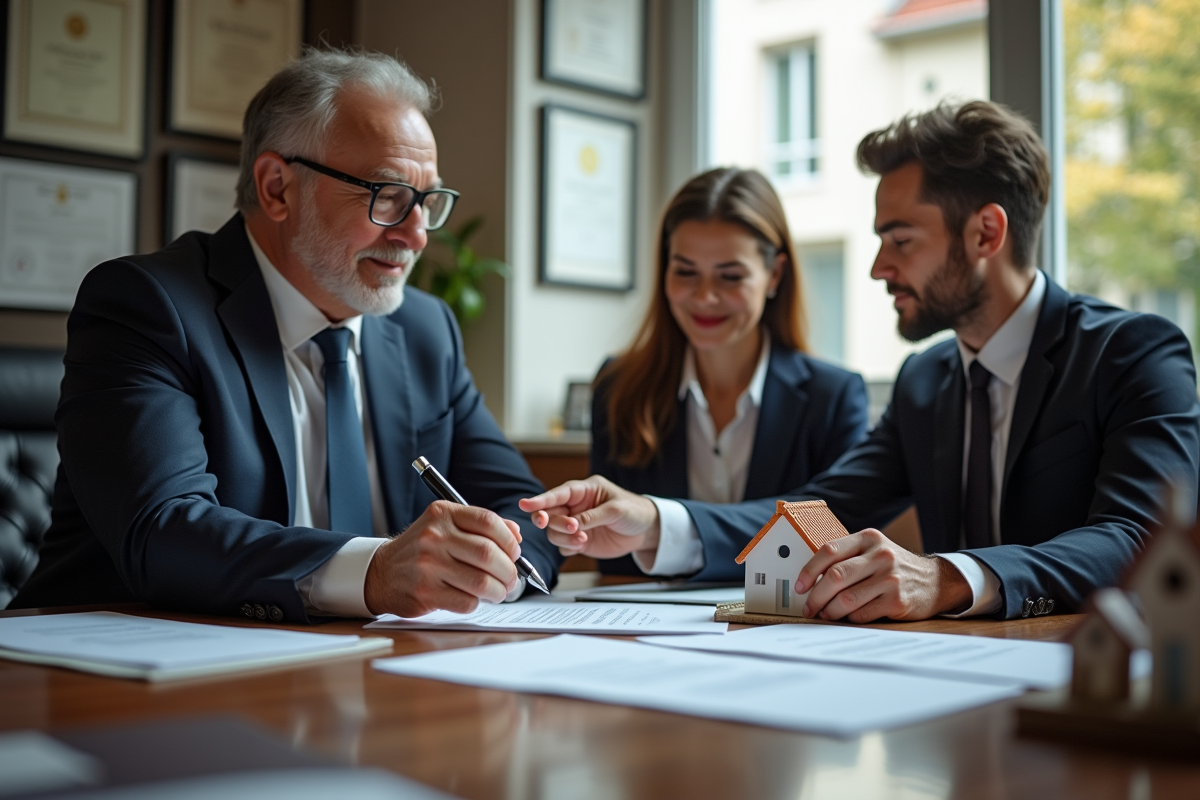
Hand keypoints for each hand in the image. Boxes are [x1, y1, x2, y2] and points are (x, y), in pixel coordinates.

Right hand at [363, 501, 522, 616]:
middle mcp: (434, 536)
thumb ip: (480, 527)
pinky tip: (474, 599)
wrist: (381, 573)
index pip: (487, 521)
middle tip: (511, 578)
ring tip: (499, 591)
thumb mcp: (445, 526)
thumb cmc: (422, 549)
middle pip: (488, 553)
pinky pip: (466, 601)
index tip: (514, 552)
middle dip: (508, 570)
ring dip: (498, 590)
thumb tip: (516, 535)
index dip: (509, 540)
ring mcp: (428, 565)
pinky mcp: (425, 592)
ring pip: (481, 581)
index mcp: (442, 514)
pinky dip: (477, 603)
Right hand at [518, 475, 659, 558]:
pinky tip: (583, 545)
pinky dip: (568, 548)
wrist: (646, 531)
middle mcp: (575, 506)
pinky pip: (563, 547)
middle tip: (572, 528)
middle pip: (549, 514)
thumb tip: (573, 524)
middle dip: (555, 522)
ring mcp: (576, 524)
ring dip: (564, 538)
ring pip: (553, 532)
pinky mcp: (579, 541)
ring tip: (583, 539)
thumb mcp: (616, 509)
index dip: (540, 499)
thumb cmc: (634, 510)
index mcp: (584, 490)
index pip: (557, 494)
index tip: (525, 504)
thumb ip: (592, 516)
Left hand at [795, 529, 971, 621]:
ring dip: (830, 611)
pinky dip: (850, 618)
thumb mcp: (874, 551)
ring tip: (825, 615)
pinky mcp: (898, 600)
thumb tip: (810, 580)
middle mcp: (880, 555)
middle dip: (816, 596)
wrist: (936, 581)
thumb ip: (847, 558)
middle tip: (808, 607)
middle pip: (835, 576)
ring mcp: (890, 578)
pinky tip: (848, 618)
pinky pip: (862, 613)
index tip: (799, 586)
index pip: (829, 550)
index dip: (809, 570)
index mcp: (869, 538)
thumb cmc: (894, 567)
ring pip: (846, 598)